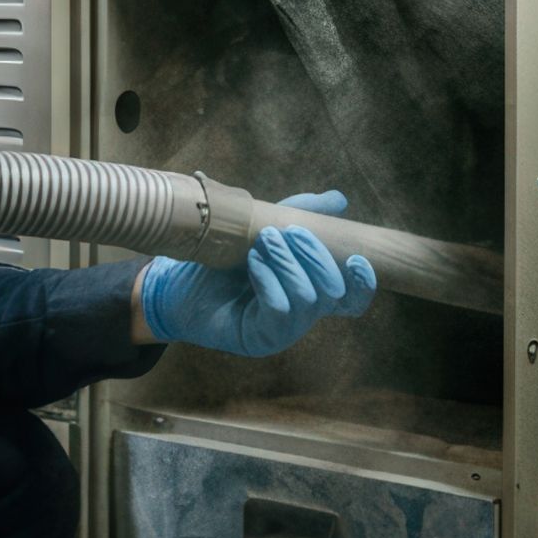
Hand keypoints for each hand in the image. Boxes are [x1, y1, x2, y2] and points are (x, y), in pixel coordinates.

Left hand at [139, 189, 378, 357]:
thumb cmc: (220, 261)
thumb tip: (338, 199)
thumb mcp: (260, 230)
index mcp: (310, 291)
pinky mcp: (259, 338)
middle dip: (315, 256)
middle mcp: (302, 314)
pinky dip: (270, 279)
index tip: (356, 258)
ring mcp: (283, 330)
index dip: (363, 281)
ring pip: (309, 298)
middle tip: (287, 232)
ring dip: (289, 263)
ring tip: (263, 242)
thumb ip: (298, 214)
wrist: (174, 285)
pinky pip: (280, 308)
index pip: (352, 297)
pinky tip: (252, 264)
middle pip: (334, 292)